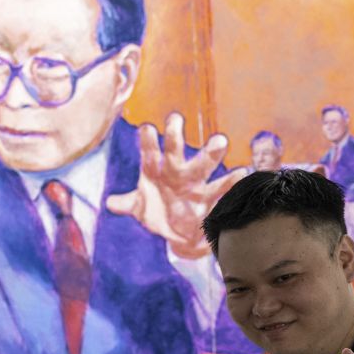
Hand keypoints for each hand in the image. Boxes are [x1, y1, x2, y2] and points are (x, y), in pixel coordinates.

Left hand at [104, 112, 230, 259]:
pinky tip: (243, 172)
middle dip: (174, 138)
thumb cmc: (159, 212)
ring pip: (202, 167)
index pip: (149, 155)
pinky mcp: (209, 199)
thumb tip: (110, 203)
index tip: (146, 127)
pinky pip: (222, 189)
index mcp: (156, 173)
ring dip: (210, 154)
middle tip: (174, 119)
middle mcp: (176, 174)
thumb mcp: (140, 209)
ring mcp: (194, 185)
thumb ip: (126, 203)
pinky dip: (232, 182)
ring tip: (219, 140)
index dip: (147, 143)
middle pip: (174, 153)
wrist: (182, 234)